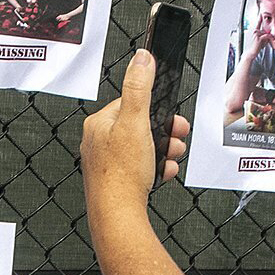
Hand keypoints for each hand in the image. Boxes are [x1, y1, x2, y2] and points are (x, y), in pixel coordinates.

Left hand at [81, 50, 189, 206]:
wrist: (118, 215)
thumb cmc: (121, 174)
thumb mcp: (135, 122)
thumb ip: (139, 88)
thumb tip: (142, 59)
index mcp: (98, 124)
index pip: (130, 104)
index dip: (154, 110)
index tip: (170, 118)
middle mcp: (98, 142)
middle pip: (139, 126)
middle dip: (163, 133)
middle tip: (176, 139)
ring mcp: (106, 162)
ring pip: (142, 147)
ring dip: (163, 150)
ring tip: (170, 156)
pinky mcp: (116, 180)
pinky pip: (141, 166)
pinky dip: (155, 168)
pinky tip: (161, 172)